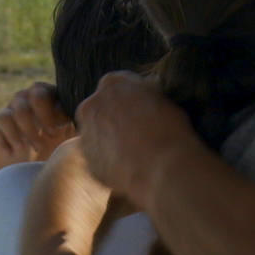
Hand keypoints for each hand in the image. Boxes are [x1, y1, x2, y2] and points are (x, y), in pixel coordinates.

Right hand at [0, 82, 74, 175]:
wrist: (21, 164)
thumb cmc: (51, 150)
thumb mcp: (68, 139)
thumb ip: (78, 128)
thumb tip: (88, 126)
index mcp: (54, 98)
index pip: (58, 92)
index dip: (61, 110)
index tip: (64, 129)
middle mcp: (34, 97)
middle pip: (38, 91)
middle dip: (45, 115)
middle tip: (52, 135)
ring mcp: (16, 105)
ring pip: (21, 108)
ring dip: (31, 131)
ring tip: (37, 148)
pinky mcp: (0, 118)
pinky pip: (4, 118)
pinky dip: (13, 137)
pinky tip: (17, 150)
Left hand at [75, 72, 199, 205]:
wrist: (161, 169)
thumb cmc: (169, 131)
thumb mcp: (164, 100)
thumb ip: (146, 96)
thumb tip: (146, 100)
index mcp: (112, 84)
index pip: (119, 86)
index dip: (134, 99)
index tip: (144, 110)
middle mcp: (92, 105)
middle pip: (101, 109)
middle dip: (115, 118)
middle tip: (138, 133)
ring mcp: (86, 135)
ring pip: (98, 135)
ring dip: (111, 141)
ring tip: (137, 153)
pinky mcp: (87, 161)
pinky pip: (99, 158)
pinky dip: (111, 162)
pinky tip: (131, 167)